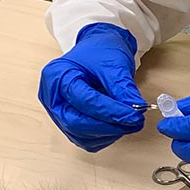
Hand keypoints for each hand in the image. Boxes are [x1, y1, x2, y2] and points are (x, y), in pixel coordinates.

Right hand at [38, 23, 146, 150]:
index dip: (109, 111)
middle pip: (76, 122)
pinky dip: (105, 137)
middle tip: (133, 122)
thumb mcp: (114, 64)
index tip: (133, 114)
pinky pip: (86, 139)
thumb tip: (136, 110)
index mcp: (57, 76)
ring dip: (108, 133)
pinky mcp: (69, 124)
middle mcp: (52, 97)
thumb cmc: (100, 52)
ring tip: (129, 122)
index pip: (82, 100)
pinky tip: (119, 126)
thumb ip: (123, 88)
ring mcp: (59, 113)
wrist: (99, 50)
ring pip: (81, 134)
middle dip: (108, 126)